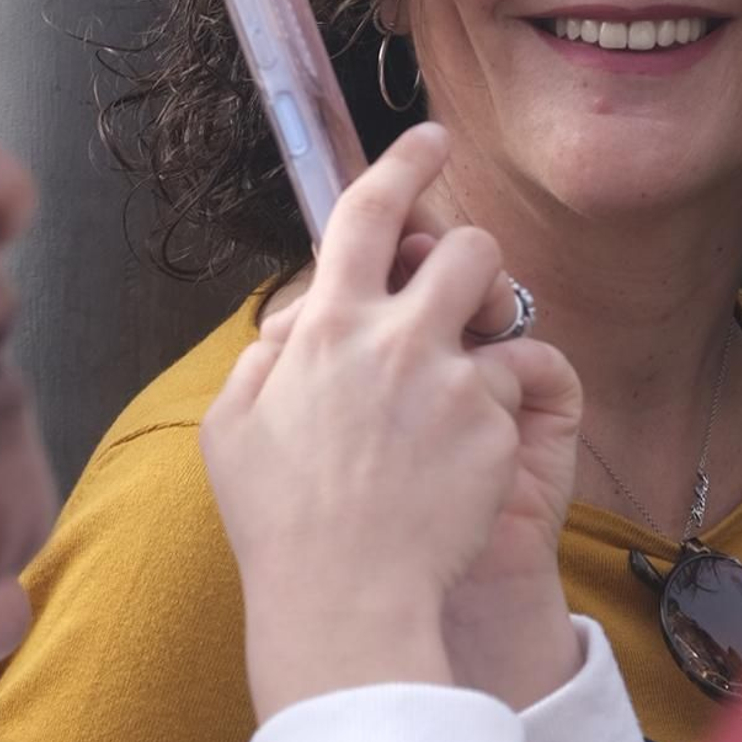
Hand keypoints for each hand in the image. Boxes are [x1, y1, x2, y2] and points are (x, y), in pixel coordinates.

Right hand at [203, 124, 571, 720]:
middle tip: (463, 291)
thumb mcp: (232, 428)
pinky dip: (490, 415)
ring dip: (490, 333)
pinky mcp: (495, 427)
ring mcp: (452, 382)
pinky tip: (457, 463)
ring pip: (503, 316)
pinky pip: (509, 392)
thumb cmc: (279, 522)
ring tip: (461, 381)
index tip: (430, 141)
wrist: (345, 600)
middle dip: (473, 256)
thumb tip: (295, 322)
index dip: (404, 163)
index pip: (369, 212)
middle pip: (468, 248)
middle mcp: (396, 339)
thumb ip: (263, 357)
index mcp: (328, 328)